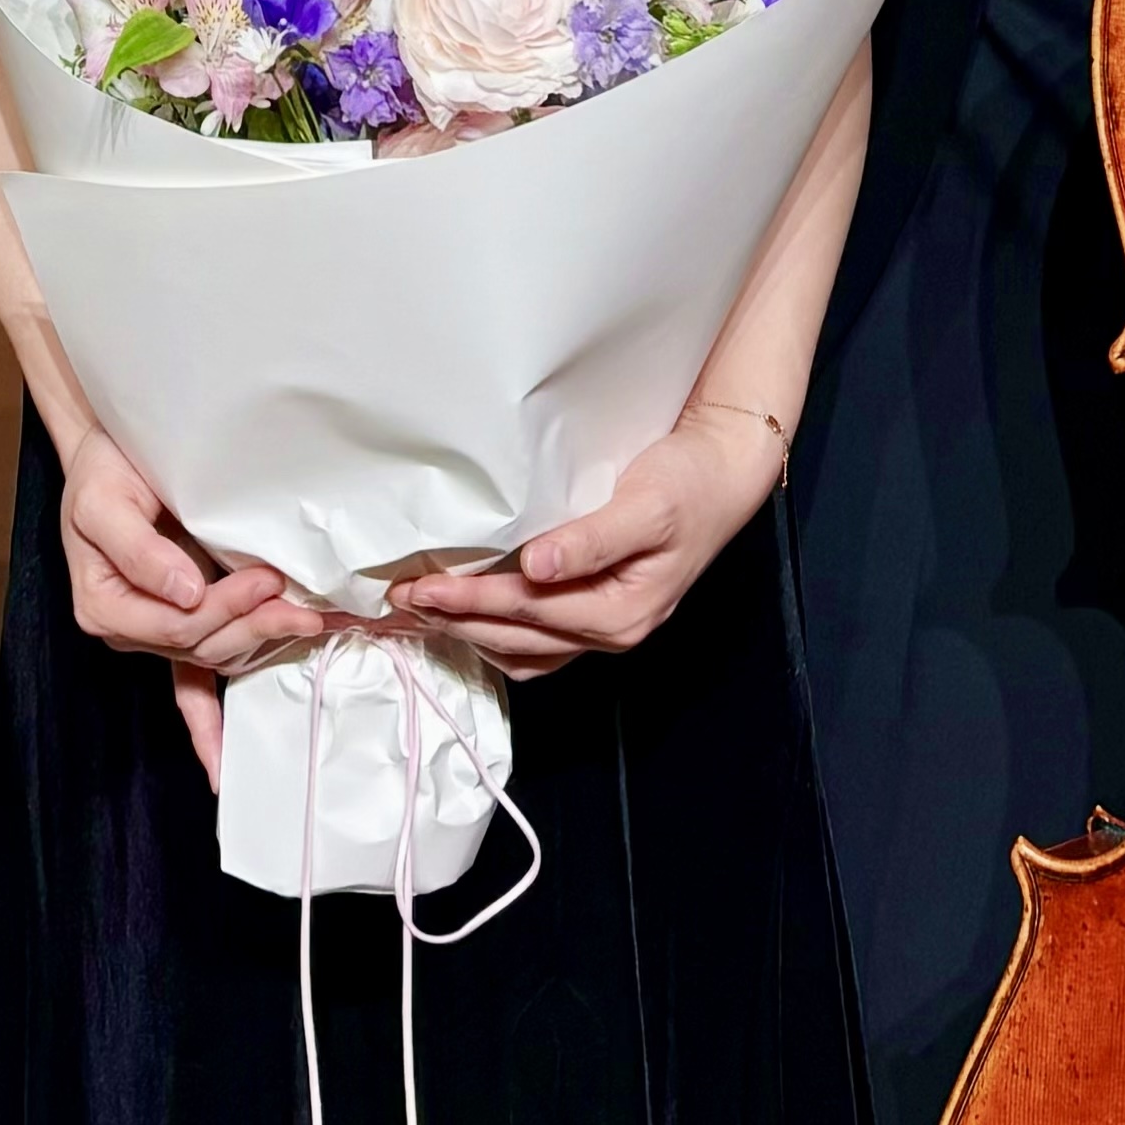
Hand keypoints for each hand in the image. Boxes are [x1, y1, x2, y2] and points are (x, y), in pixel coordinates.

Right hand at [56, 427, 329, 780]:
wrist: (107, 453)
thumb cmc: (102, 473)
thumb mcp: (104, 501)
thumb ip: (139, 550)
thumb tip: (182, 591)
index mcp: (105, 605)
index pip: (176, 624)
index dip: (223, 608)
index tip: (264, 577)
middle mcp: (129, 627)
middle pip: (201, 645)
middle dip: (253, 624)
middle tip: (296, 597)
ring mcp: (155, 630)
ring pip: (214, 655)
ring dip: (257, 641)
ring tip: (304, 618)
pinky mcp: (177, 622)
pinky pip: (188, 687)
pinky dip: (204, 725)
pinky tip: (218, 766)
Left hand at [385, 400, 784, 678]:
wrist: (725, 476)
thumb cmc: (688, 485)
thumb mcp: (646, 505)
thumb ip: (591, 539)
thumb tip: (537, 566)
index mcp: (621, 612)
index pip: (526, 611)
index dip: (469, 602)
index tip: (420, 588)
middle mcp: (611, 631)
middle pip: (517, 637)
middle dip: (456, 621)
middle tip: (400, 601)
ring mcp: (606, 628)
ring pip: (524, 648)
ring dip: (471, 633)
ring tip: (423, 614)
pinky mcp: (599, 612)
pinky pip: (539, 642)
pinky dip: (498, 634)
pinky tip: (471, 619)